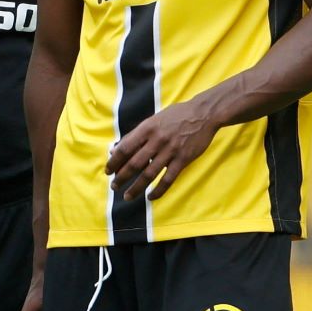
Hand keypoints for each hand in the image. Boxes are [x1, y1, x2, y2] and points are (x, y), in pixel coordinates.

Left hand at [106, 96, 220, 200]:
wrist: (203, 114)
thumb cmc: (176, 115)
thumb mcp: (153, 120)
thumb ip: (136, 135)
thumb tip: (116, 149)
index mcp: (147, 129)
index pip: (125, 148)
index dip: (114, 162)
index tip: (108, 172)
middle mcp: (157, 141)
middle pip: (135, 164)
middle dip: (122, 178)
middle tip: (114, 187)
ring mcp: (170, 151)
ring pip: (149, 174)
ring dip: (136, 188)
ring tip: (127, 196)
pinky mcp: (183, 159)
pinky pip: (168, 179)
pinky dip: (158, 190)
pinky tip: (151, 197)